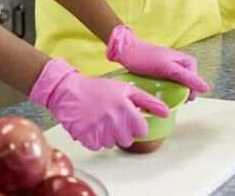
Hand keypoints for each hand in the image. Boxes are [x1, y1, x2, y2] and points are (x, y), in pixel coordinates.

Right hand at [29, 58, 168, 150]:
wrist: (68, 91)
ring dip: (107, 135)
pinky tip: (91, 125)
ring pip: (112, 144)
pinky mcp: (86, 137)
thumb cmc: (98, 89)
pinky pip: (97, 146)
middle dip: (121, 131)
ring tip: (100, 119)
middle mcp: (114, 120)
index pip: (142, 130)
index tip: (128, 119)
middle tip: (112, 118)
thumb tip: (166, 112)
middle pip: (127, 140)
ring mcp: (99, 130)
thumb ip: (148, 101)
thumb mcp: (126, 89)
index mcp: (126, 108)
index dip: (136, 125)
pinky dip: (94, 139)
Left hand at [105, 25, 210, 96]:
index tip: (180, 101)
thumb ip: (187, 78)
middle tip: (170, 101)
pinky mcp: (163, 73)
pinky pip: (169, 85)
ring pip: (178, 86)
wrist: (127, 52)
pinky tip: (159, 95)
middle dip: (181, 94)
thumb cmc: (147, 59)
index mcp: (188, 62)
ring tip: (164, 99)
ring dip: (173, 93)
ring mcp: (173, 69)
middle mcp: (183, 65)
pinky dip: (166, 91)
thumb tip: (206, 89)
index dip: (189, 93)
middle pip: (188, 85)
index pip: (195, 84)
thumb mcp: (168, 69)